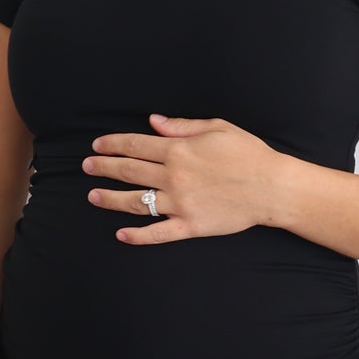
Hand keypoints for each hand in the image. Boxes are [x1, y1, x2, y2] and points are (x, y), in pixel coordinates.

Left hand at [83, 115, 285, 242]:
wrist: (273, 187)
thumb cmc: (249, 154)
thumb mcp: (217, 128)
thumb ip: (181, 126)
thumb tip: (153, 122)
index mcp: (178, 150)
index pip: (135, 145)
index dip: (112, 144)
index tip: (97, 146)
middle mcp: (174, 176)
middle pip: (128, 171)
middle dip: (103, 168)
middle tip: (86, 167)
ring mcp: (180, 204)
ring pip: (136, 201)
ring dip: (111, 199)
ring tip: (93, 196)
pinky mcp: (190, 226)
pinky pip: (158, 233)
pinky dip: (137, 235)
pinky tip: (121, 234)